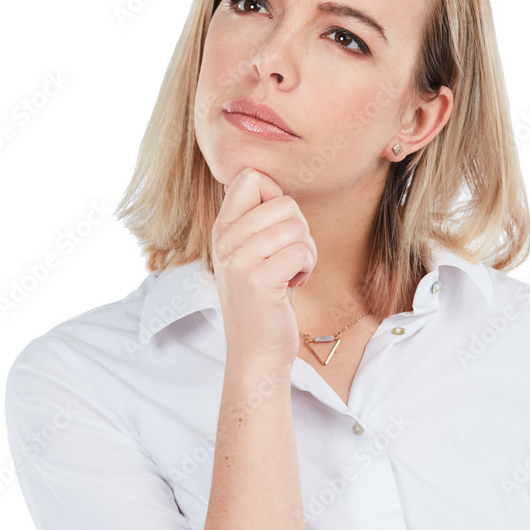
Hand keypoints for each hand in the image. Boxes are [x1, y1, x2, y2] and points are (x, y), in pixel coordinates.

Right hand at [212, 167, 316, 369]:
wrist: (257, 352)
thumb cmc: (265, 301)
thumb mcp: (251, 253)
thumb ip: (253, 220)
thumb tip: (258, 178)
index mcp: (222, 229)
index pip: (250, 177)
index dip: (276, 197)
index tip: (277, 229)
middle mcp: (224, 240)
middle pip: (283, 201)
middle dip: (300, 229)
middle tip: (290, 257)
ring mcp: (238, 259)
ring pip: (296, 226)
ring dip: (307, 250)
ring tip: (292, 272)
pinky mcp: (257, 279)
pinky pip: (301, 250)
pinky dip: (308, 266)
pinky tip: (295, 283)